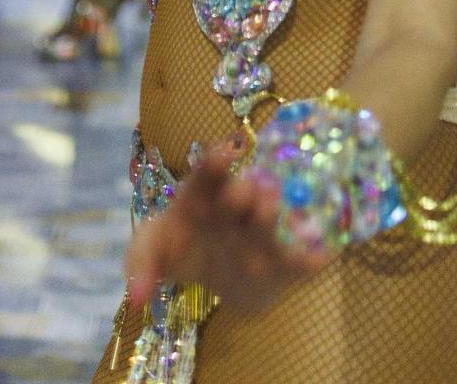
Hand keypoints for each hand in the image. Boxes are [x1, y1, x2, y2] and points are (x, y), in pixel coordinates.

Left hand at [125, 139, 330, 317]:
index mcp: (204, 195)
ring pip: (267, 224)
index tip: (220, 155)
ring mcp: (260, 236)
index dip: (213, 164)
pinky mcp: (281, 266)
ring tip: (269, 206)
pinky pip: (299, 262)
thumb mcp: (152, 249)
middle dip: (241, 193)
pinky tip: (322, 255)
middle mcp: (235, 210)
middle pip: (239, 196)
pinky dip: (311, 259)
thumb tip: (133, 301)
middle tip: (244, 188)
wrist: (220, 274)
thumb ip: (140, 264)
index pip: (207, 174)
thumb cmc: (183, 247)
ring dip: (269, 214)